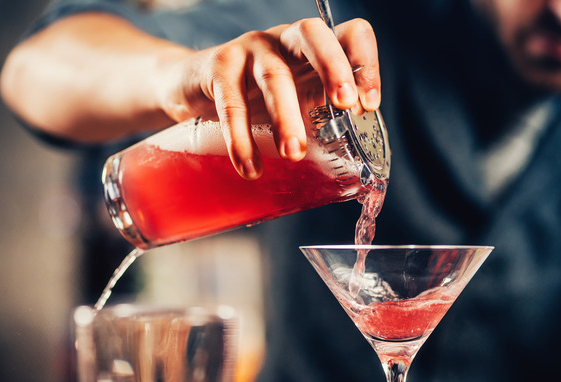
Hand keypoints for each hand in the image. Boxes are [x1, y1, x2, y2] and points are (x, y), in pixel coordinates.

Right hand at [159, 18, 380, 178]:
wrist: (192, 87)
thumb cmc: (257, 98)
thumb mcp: (297, 102)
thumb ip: (323, 119)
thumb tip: (354, 159)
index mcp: (314, 48)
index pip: (350, 34)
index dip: (365, 63)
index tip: (369, 105)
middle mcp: (285, 39)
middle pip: (313, 34)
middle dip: (333, 68)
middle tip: (345, 107)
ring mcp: (250, 48)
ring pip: (273, 74)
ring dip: (287, 116)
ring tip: (293, 154)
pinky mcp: (218, 65)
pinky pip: (230, 100)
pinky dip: (240, 137)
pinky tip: (250, 167)